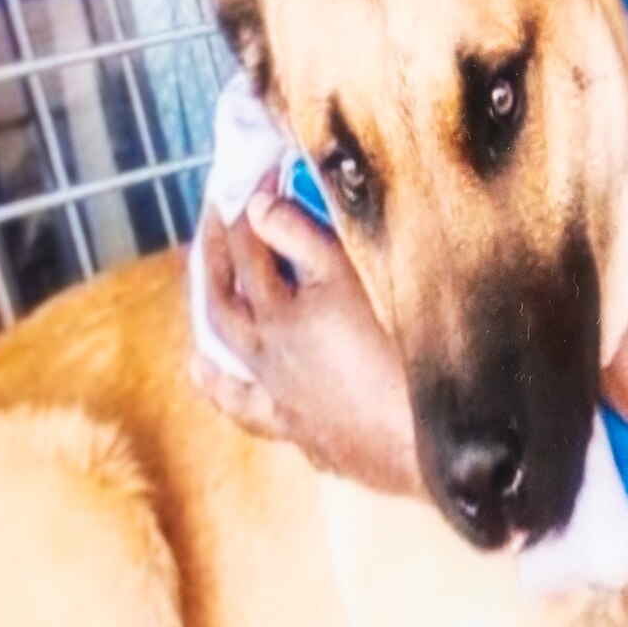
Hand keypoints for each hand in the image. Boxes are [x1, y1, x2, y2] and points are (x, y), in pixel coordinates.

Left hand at [200, 192, 420, 499]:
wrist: (430, 446)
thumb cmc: (399, 355)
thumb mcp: (353, 278)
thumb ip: (303, 238)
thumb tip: (256, 206)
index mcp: (281, 318)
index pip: (249, 251)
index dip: (246, 210)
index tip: (252, 179)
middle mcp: (271, 363)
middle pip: (223, 309)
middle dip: (214, 264)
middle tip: (214, 231)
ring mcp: (287, 406)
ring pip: (231, 380)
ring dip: (215, 353)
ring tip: (197, 354)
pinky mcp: (312, 441)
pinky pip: (264, 424)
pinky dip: (251, 411)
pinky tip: (257, 408)